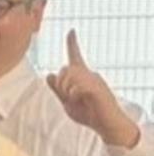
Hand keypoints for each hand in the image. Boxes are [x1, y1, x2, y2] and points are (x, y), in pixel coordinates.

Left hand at [47, 29, 138, 147]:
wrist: (107, 124)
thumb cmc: (88, 113)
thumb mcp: (67, 102)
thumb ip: (57, 89)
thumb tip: (48, 74)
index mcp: (82, 77)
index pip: (75, 56)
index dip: (72, 43)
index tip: (71, 30)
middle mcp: (89, 74)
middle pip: (64, 69)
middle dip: (60, 85)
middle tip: (68, 97)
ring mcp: (95, 80)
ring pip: (69, 75)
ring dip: (66, 90)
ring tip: (75, 99)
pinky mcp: (97, 88)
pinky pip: (77, 86)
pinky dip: (74, 95)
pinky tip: (81, 100)